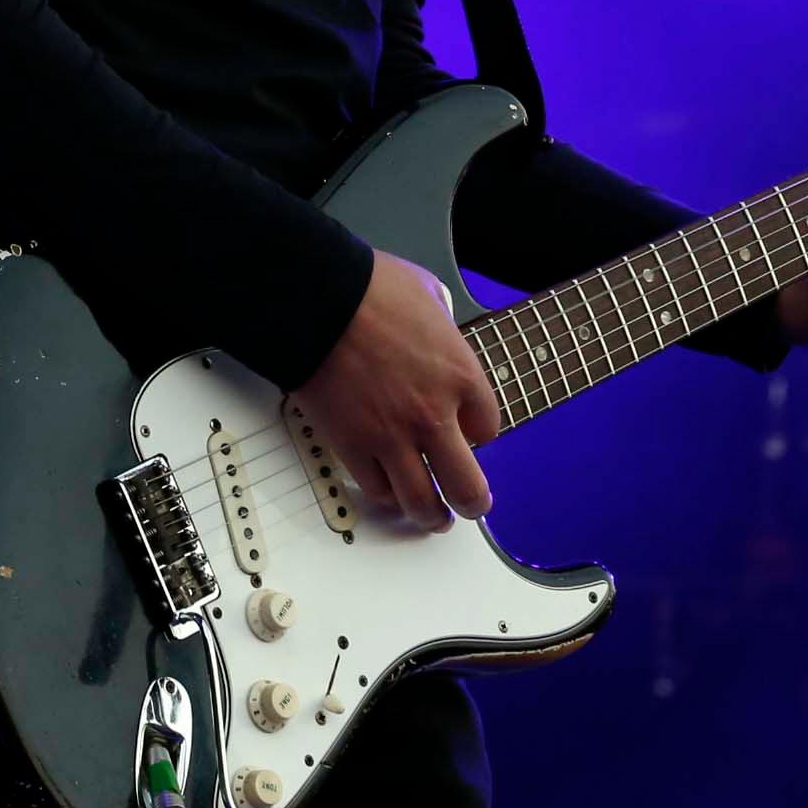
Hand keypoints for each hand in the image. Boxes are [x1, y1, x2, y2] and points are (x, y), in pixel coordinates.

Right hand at [286, 250, 500, 528]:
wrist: (319, 301)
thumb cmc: (370, 289)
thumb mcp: (428, 294)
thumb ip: (442, 320)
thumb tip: (437, 326)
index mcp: (460, 375)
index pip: (488, 428)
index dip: (480, 434)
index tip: (472, 435)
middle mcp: (434, 415)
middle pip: (466, 485)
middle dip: (473, 502)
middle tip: (473, 506)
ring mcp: (392, 437)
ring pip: (420, 501)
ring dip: (431, 516)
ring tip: (434, 518)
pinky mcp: (352, 446)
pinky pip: (377, 489)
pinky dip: (386, 495)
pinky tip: (390, 493)